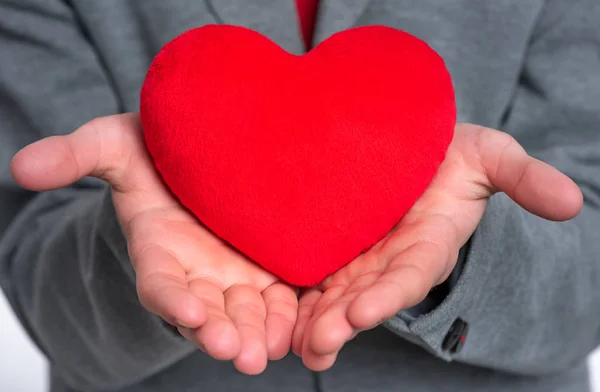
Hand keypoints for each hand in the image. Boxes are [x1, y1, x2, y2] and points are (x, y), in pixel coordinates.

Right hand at [11, 113, 297, 374]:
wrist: (199, 160)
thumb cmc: (151, 154)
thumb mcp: (113, 145)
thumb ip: (77, 156)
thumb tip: (22, 167)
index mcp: (158, 249)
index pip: (160, 284)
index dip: (171, 300)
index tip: (189, 311)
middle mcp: (195, 272)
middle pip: (205, 312)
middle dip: (216, 332)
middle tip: (234, 351)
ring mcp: (231, 275)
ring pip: (241, 314)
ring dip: (252, 335)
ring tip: (262, 353)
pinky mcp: (265, 269)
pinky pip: (275, 299)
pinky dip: (282, 317)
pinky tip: (292, 332)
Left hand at [292, 123, 582, 370]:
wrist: (411, 154)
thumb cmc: (453, 156)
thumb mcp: (489, 156)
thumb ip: (521, 176)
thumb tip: (572, 202)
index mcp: (427, 242)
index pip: (411, 274)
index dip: (390, 293)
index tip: (365, 312)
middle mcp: (391, 260)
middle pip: (368, 296)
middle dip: (345, 321)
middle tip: (319, 343)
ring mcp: (360, 260)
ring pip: (337, 297)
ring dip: (317, 323)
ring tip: (295, 345)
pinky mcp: (333, 252)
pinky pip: (313, 281)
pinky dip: (298, 302)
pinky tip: (279, 322)